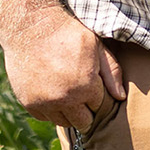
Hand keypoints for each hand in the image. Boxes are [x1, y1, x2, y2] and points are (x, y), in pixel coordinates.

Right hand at [2, 6, 125, 129]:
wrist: (31, 26)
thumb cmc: (68, 32)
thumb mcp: (96, 46)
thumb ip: (112, 72)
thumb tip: (120, 97)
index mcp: (86, 86)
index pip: (98, 106)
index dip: (96, 94)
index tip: (91, 82)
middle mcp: (65, 99)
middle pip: (83, 121)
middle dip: (85, 109)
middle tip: (81, 91)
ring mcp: (45, 103)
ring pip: (64, 122)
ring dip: (68, 111)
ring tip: (67, 90)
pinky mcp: (29, 103)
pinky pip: (45, 117)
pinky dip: (50, 109)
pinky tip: (52, 91)